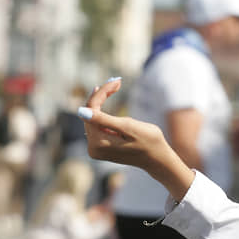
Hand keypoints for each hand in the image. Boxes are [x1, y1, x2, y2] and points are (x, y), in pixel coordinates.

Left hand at [80, 79, 194, 200]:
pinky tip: (108, 97)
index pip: (92, 110)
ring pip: (93, 116)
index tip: (116, 80)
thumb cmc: (148, 142)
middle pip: (90, 113)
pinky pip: (97, 123)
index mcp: (98, 143)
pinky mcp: (101, 146)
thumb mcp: (128, 127)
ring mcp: (96, 148)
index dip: (102, 93)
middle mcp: (93, 147)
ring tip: (114, 85)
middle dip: (102, 94)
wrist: (157, 158)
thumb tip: (81, 111)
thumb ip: (104, 120)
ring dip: (102, 100)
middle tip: (117, 80)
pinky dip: (103, 110)